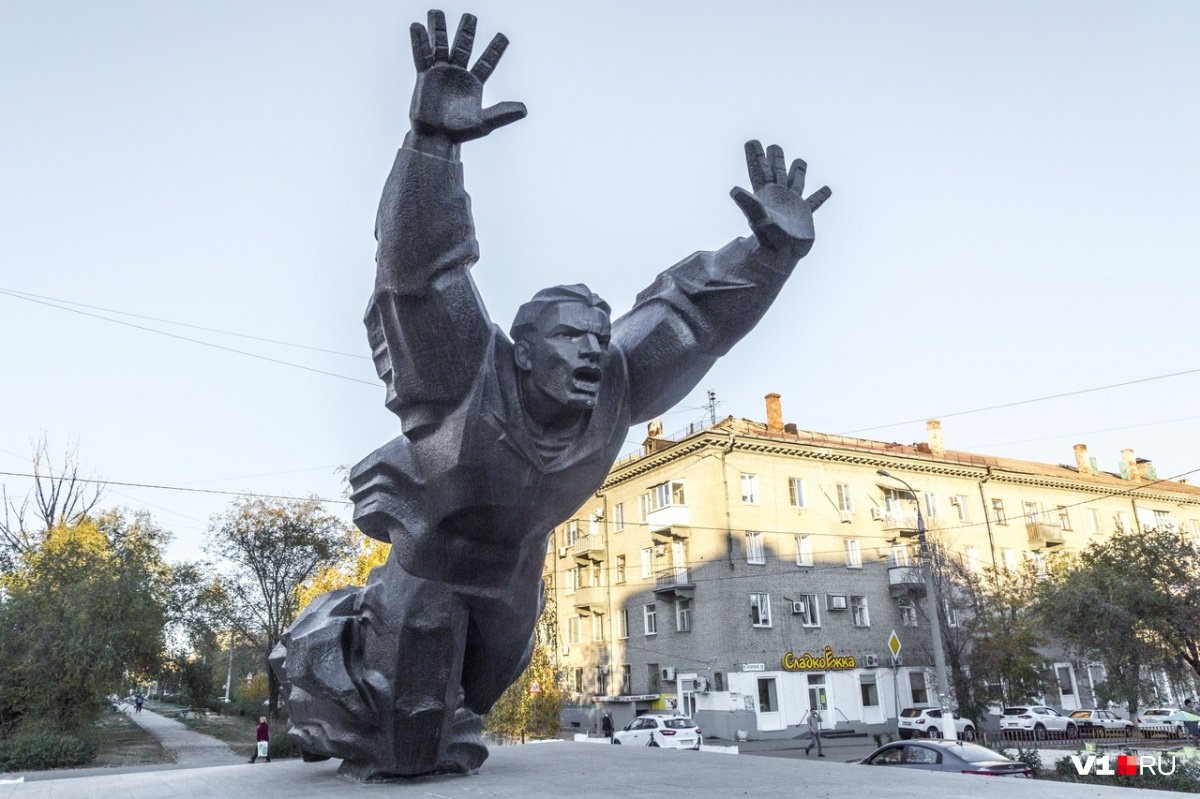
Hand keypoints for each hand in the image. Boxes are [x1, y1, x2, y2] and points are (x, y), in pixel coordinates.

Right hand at [408, 10, 526, 142]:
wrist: (436, 139)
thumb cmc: (460, 133)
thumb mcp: (484, 123)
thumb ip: (502, 113)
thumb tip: (524, 109)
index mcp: (474, 82)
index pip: (487, 61)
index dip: (495, 49)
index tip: (503, 37)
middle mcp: (458, 73)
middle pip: (463, 47)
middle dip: (466, 31)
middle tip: (470, 16)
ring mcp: (441, 72)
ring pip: (441, 45)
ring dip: (439, 28)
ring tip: (436, 11)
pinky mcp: (424, 76)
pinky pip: (421, 55)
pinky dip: (419, 41)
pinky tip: (417, 26)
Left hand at [730, 141, 830, 255]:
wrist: (783, 256)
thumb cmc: (769, 239)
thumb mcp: (757, 217)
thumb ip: (747, 203)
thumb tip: (733, 190)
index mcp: (765, 194)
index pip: (758, 170)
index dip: (755, 156)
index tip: (751, 141)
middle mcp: (778, 197)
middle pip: (776, 172)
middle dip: (775, 159)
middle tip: (774, 146)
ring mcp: (792, 204)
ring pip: (795, 182)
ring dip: (797, 171)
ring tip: (799, 161)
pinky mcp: (804, 214)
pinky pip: (814, 201)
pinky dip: (821, 195)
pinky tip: (827, 189)